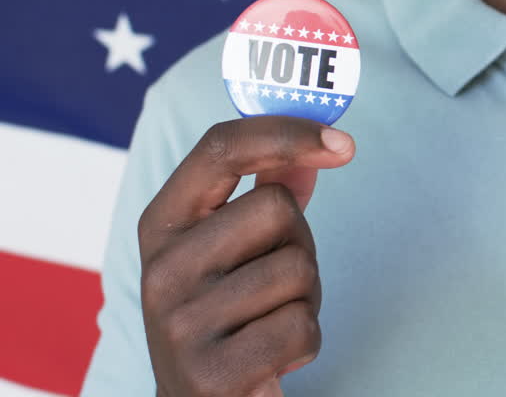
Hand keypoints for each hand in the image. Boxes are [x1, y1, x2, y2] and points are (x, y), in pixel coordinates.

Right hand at [137, 116, 354, 396]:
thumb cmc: (229, 313)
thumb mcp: (231, 248)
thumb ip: (265, 192)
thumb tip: (317, 145)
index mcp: (162, 224)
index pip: (220, 147)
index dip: (288, 133)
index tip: (344, 143)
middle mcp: (161, 268)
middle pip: (278, 206)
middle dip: (300, 241)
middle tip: (276, 282)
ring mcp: (181, 323)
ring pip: (299, 269)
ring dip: (306, 297)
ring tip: (268, 320)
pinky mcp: (210, 373)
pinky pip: (302, 327)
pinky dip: (305, 342)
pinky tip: (271, 356)